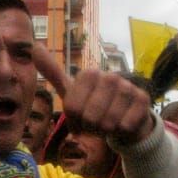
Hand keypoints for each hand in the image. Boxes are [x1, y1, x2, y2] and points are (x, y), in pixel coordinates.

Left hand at [32, 45, 153, 146]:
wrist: (124, 120)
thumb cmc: (93, 107)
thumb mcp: (71, 92)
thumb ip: (52, 72)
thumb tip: (34, 46)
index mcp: (88, 74)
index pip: (72, 109)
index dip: (75, 121)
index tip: (81, 117)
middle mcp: (109, 76)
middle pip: (89, 117)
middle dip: (91, 127)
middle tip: (97, 122)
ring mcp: (127, 86)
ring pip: (107, 123)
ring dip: (106, 131)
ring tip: (109, 123)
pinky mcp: (143, 99)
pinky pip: (124, 126)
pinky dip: (121, 131)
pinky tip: (123, 124)